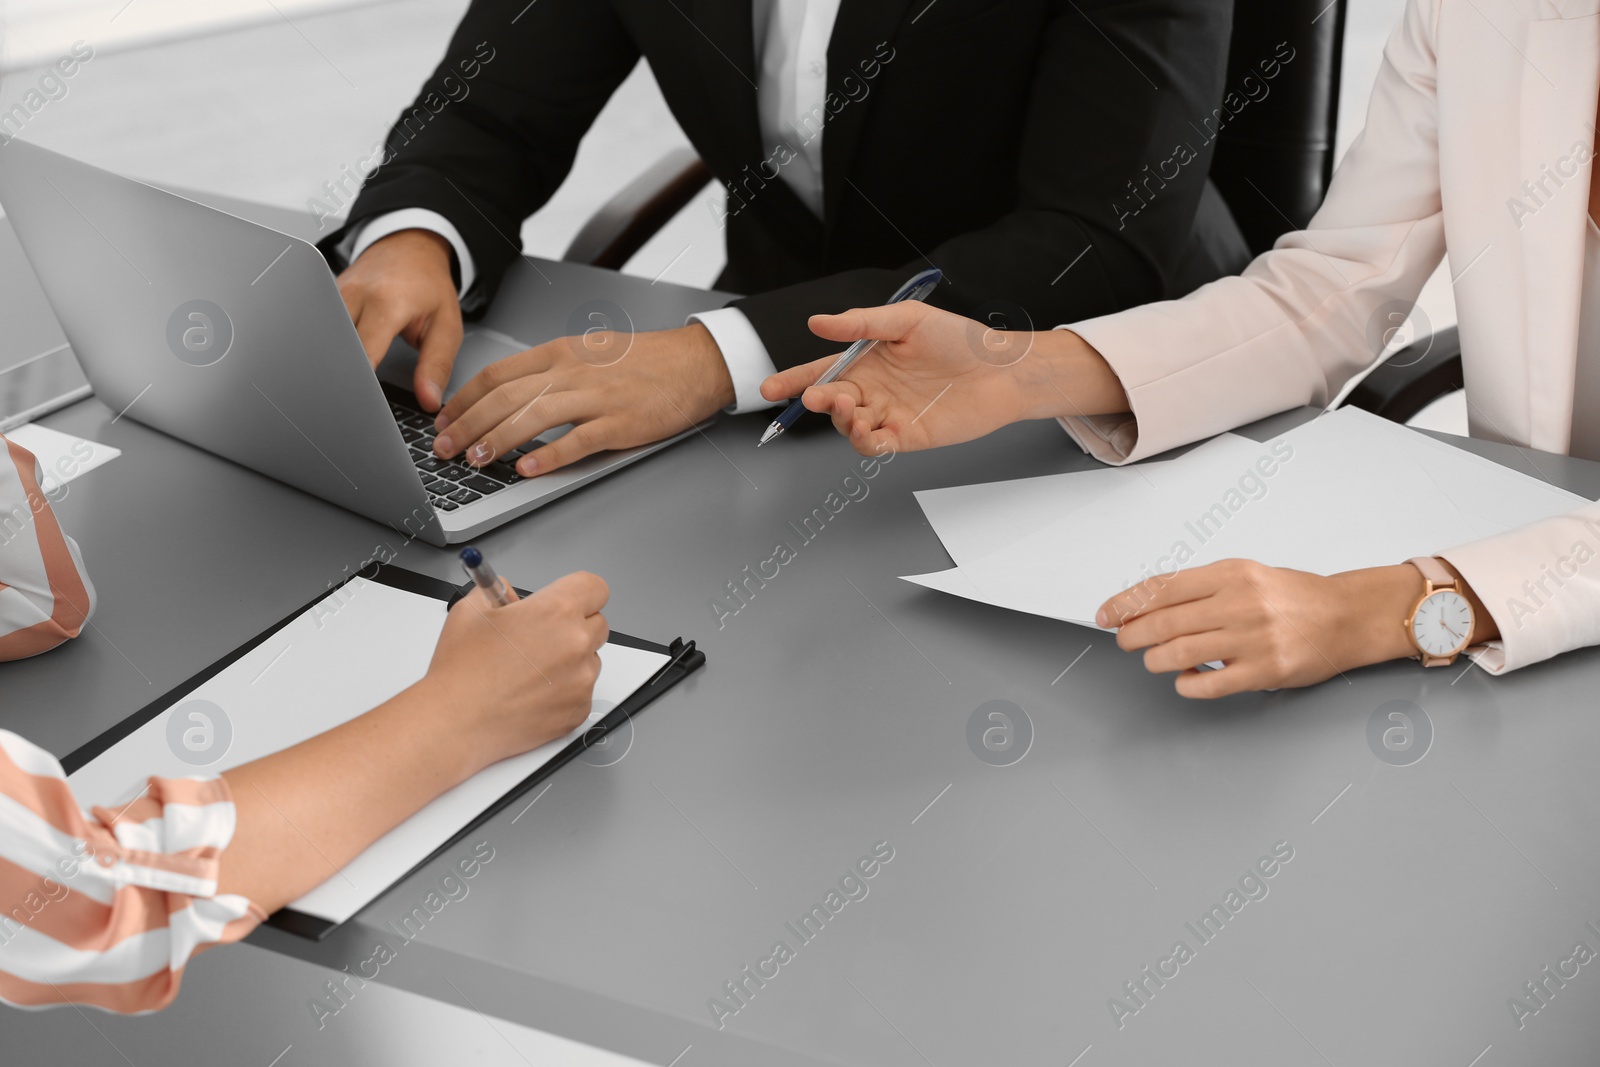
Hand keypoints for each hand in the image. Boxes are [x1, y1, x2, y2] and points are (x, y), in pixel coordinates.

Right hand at [334, 229, 462, 410]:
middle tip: (348, 400)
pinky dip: (329, 345)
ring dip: (332, 360)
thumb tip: (428, 400)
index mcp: (388, 302)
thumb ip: (436, 366)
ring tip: (338, 383)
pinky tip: (333, 360)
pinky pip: (323, 326)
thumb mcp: (446, 326)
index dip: (361, 384)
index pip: (363, 354)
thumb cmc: (429, 285)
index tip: (362, 404)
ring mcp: (336, 292)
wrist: (411, 247)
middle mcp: (356, 294)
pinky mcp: (327, 296)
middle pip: (336, 347)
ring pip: (325, 337)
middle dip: (341, 375)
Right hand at [419, 571, 609, 771]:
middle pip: (597, 623)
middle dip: (574, 625)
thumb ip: (498, 591)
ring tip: (529, 669)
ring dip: (571, 659)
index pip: (594, 587)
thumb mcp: (471, 609)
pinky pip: (582, 691)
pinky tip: (531, 691)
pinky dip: (564, 690)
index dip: (578, 592)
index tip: (566, 600)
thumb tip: (508, 592)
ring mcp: (581, 680)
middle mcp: (576, 644)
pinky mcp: (578, 710)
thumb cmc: (461, 671)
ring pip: (591, 659)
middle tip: (540, 637)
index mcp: (555, 612)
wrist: (455, 722)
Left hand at [432, 323, 732, 475]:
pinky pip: (576, 441)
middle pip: (505, 397)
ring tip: (477, 461)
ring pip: (533, 417)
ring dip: (498, 440)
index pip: (497, 374)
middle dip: (468, 425)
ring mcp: (596, 398)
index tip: (444, 420)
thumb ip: (551, 371)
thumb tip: (511, 396)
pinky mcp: (619, 424)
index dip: (464, 400)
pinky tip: (528, 470)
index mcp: (560, 353)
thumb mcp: (589, 353)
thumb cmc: (645, 362)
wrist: (695, 363)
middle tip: (446, 448)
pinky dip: (549, 457)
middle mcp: (572, 372)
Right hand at [759, 303, 1034, 454]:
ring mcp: (888, 415)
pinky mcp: (907, 436)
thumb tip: (817, 322)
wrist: (1001, 368)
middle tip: (816, 396)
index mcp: (867, 361)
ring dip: (840, 420)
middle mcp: (873, 390)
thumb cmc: (960, 340)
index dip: (793, 381)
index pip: (821, 372)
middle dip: (817, 400)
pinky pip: (874, 446)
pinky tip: (865, 430)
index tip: (770, 389)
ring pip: (847, 426)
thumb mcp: (907, 319)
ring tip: (849, 409)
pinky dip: (863, 442)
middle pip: (830, 401)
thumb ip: (861, 324)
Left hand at [1095, 559, 1429, 698]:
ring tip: (1155, 659)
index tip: (1105, 614)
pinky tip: (1185, 679)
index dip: (1126, 603)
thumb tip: (1146, 603)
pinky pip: (1209, 684)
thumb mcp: (1245, 575)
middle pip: (1165, 622)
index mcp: (1231, 574)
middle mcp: (1239, 604)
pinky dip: (1187, 684)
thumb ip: (1200, 588)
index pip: (1162, 588)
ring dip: (1156, 660)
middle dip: (1132, 634)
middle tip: (1124, 640)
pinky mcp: (1265, 671)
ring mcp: (1252, 639)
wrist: (1346, 616)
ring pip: (1180, 653)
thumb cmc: (1292, 597)